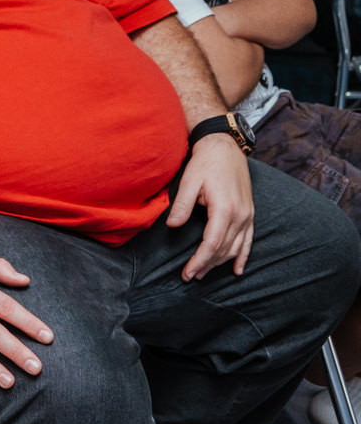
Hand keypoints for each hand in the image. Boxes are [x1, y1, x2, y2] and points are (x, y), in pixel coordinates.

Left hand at [167, 134, 253, 279]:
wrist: (225, 147)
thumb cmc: (205, 163)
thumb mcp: (189, 181)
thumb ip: (181, 205)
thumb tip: (173, 226)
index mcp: (225, 209)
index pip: (212, 244)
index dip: (199, 261)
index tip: (186, 273)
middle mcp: (240, 215)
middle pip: (224, 250)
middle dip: (206, 265)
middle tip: (190, 276)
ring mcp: (248, 215)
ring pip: (236, 248)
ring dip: (220, 263)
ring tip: (204, 273)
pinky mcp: (250, 213)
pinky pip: (249, 240)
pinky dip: (243, 256)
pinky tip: (238, 269)